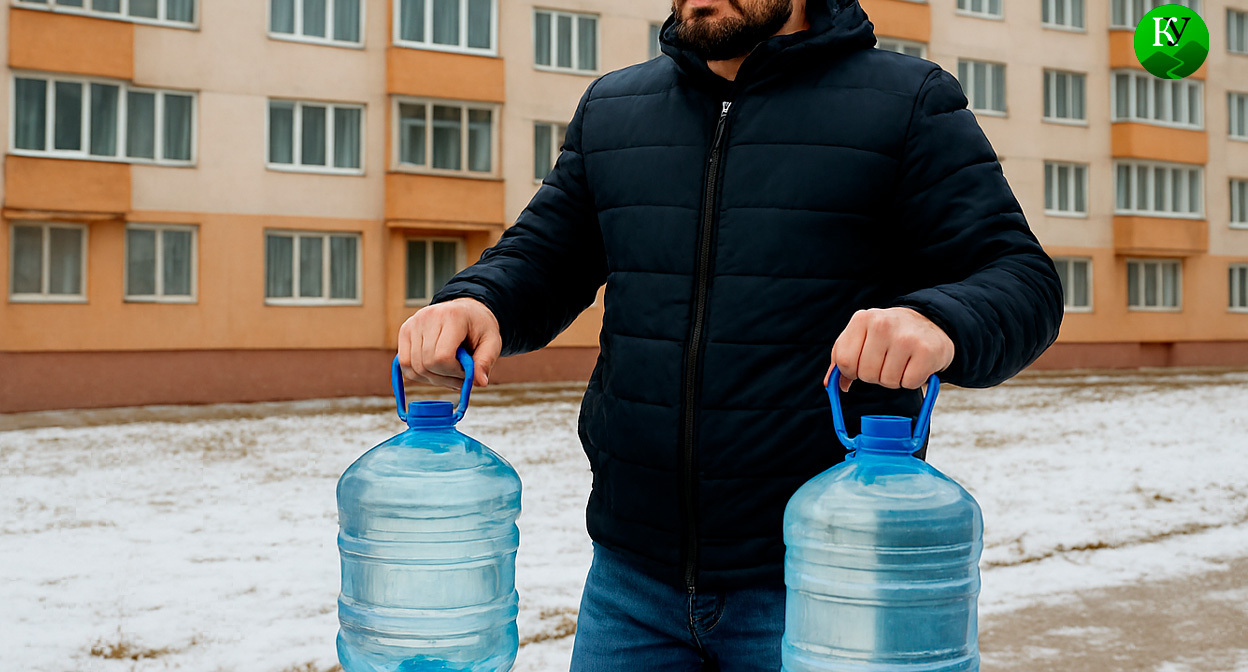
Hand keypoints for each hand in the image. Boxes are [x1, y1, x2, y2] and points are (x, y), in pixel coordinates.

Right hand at [397, 298, 502, 389]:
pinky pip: (404, 363)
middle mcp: (428, 317)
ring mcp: (413, 323)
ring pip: (413, 367)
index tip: (466, 371)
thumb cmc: (479, 327)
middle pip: (426, 364)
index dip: (454, 372)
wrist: (467, 311)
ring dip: (432, 378)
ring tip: (448, 373)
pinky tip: (435, 370)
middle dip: (444, 377)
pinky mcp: (405, 330)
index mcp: (452, 316)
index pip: (442, 357)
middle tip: (459, 376)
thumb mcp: (492, 342)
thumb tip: (480, 383)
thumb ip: (485, 362)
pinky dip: (418, 374)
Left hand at [824, 307, 953, 392]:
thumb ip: (842, 358)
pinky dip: (912, 380)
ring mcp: (906, 337)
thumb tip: (830, 384)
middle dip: (875, 375)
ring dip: (894, 379)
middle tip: (887, 360)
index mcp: (862, 319)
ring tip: (902, 361)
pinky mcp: (927, 351)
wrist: (931, 322)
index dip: (851, 371)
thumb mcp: (861, 336)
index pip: (844, 361)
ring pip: (887, 381)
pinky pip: (909, 383)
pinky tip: (915, 364)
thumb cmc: (890, 334)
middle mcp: (882, 324)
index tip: (862, 364)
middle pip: (865, 374)